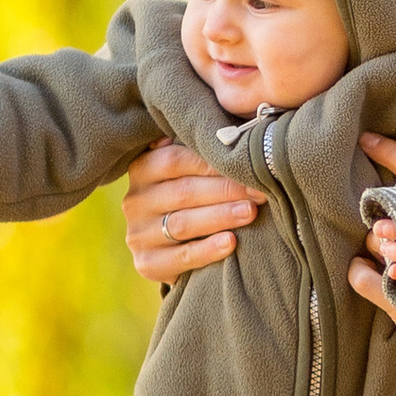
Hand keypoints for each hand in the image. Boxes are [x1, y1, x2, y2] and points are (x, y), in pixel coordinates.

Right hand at [124, 135, 261, 280]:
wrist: (182, 249)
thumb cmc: (199, 199)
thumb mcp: (195, 174)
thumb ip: (205, 154)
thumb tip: (238, 132)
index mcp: (143, 169)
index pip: (175, 160)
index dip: (213, 163)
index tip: (248, 165)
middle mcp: (136, 200)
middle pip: (182, 192)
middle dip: (225, 190)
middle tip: (259, 192)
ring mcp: (138, 233)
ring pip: (182, 223)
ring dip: (220, 217)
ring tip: (250, 213)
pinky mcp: (147, 263)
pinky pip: (180, 256)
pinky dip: (207, 250)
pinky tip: (231, 243)